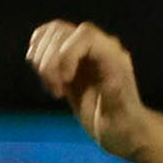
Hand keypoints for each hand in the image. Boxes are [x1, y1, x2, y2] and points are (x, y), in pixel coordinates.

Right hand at [28, 21, 144, 152]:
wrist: (121, 130)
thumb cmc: (124, 126)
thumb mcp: (121, 118)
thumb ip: (116, 97)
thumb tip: (111, 80)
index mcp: (114, 57)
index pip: (85, 35)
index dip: (67, 53)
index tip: (65, 81)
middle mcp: (98, 48)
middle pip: (61, 32)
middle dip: (50, 62)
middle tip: (57, 92)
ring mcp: (82, 51)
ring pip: (50, 34)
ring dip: (41, 61)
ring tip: (54, 87)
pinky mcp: (68, 58)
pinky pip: (45, 42)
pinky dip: (38, 58)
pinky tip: (48, 81)